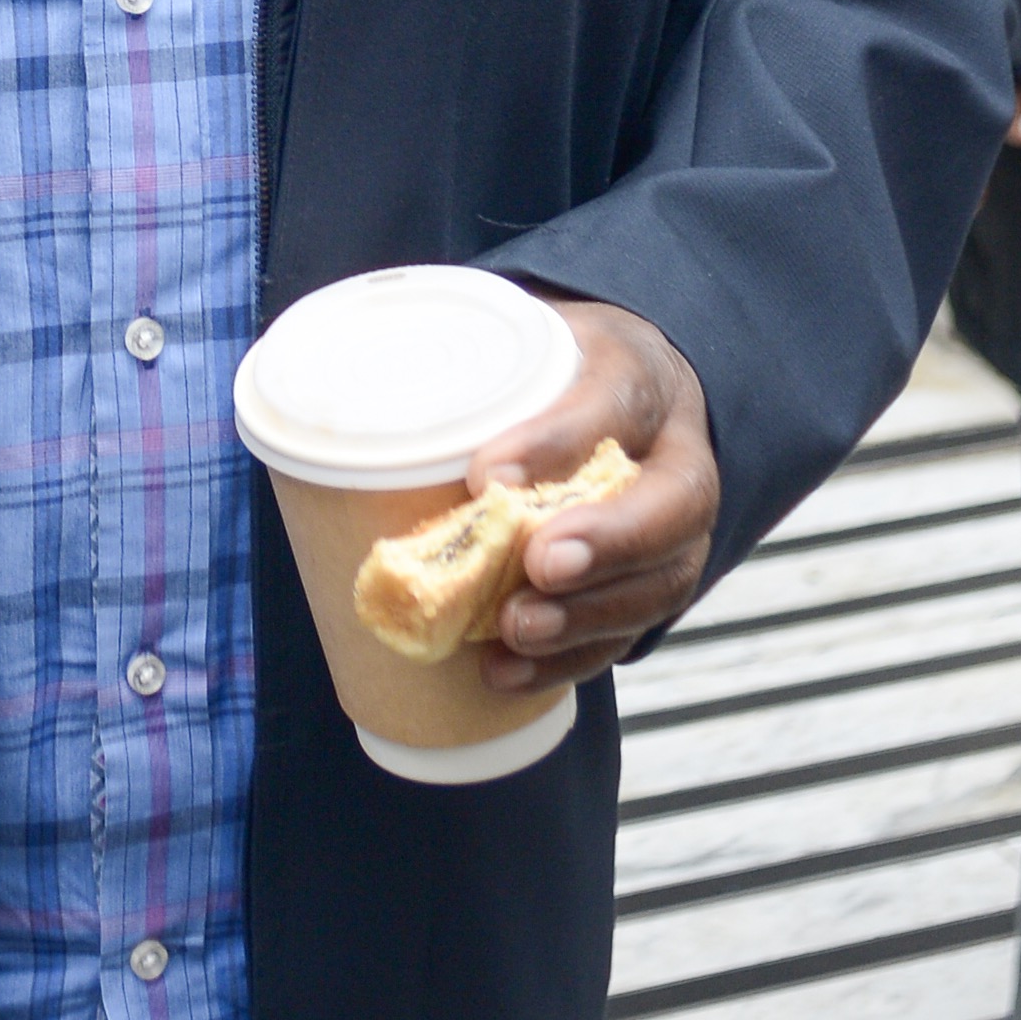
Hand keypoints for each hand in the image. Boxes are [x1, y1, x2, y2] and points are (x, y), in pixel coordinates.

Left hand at [470, 297, 717, 692]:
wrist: (614, 390)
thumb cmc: (546, 373)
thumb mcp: (517, 347)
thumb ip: (460, 373)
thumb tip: (344, 407)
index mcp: (634, 372)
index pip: (613, 399)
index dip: (555, 441)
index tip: (486, 476)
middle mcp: (673, 448)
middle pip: (673, 501)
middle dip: (606, 542)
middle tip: (536, 566)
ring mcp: (676, 522)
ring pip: (664, 577)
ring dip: (588, 615)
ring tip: (516, 630)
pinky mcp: (656, 579)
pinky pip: (633, 629)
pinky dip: (572, 658)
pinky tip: (510, 672)